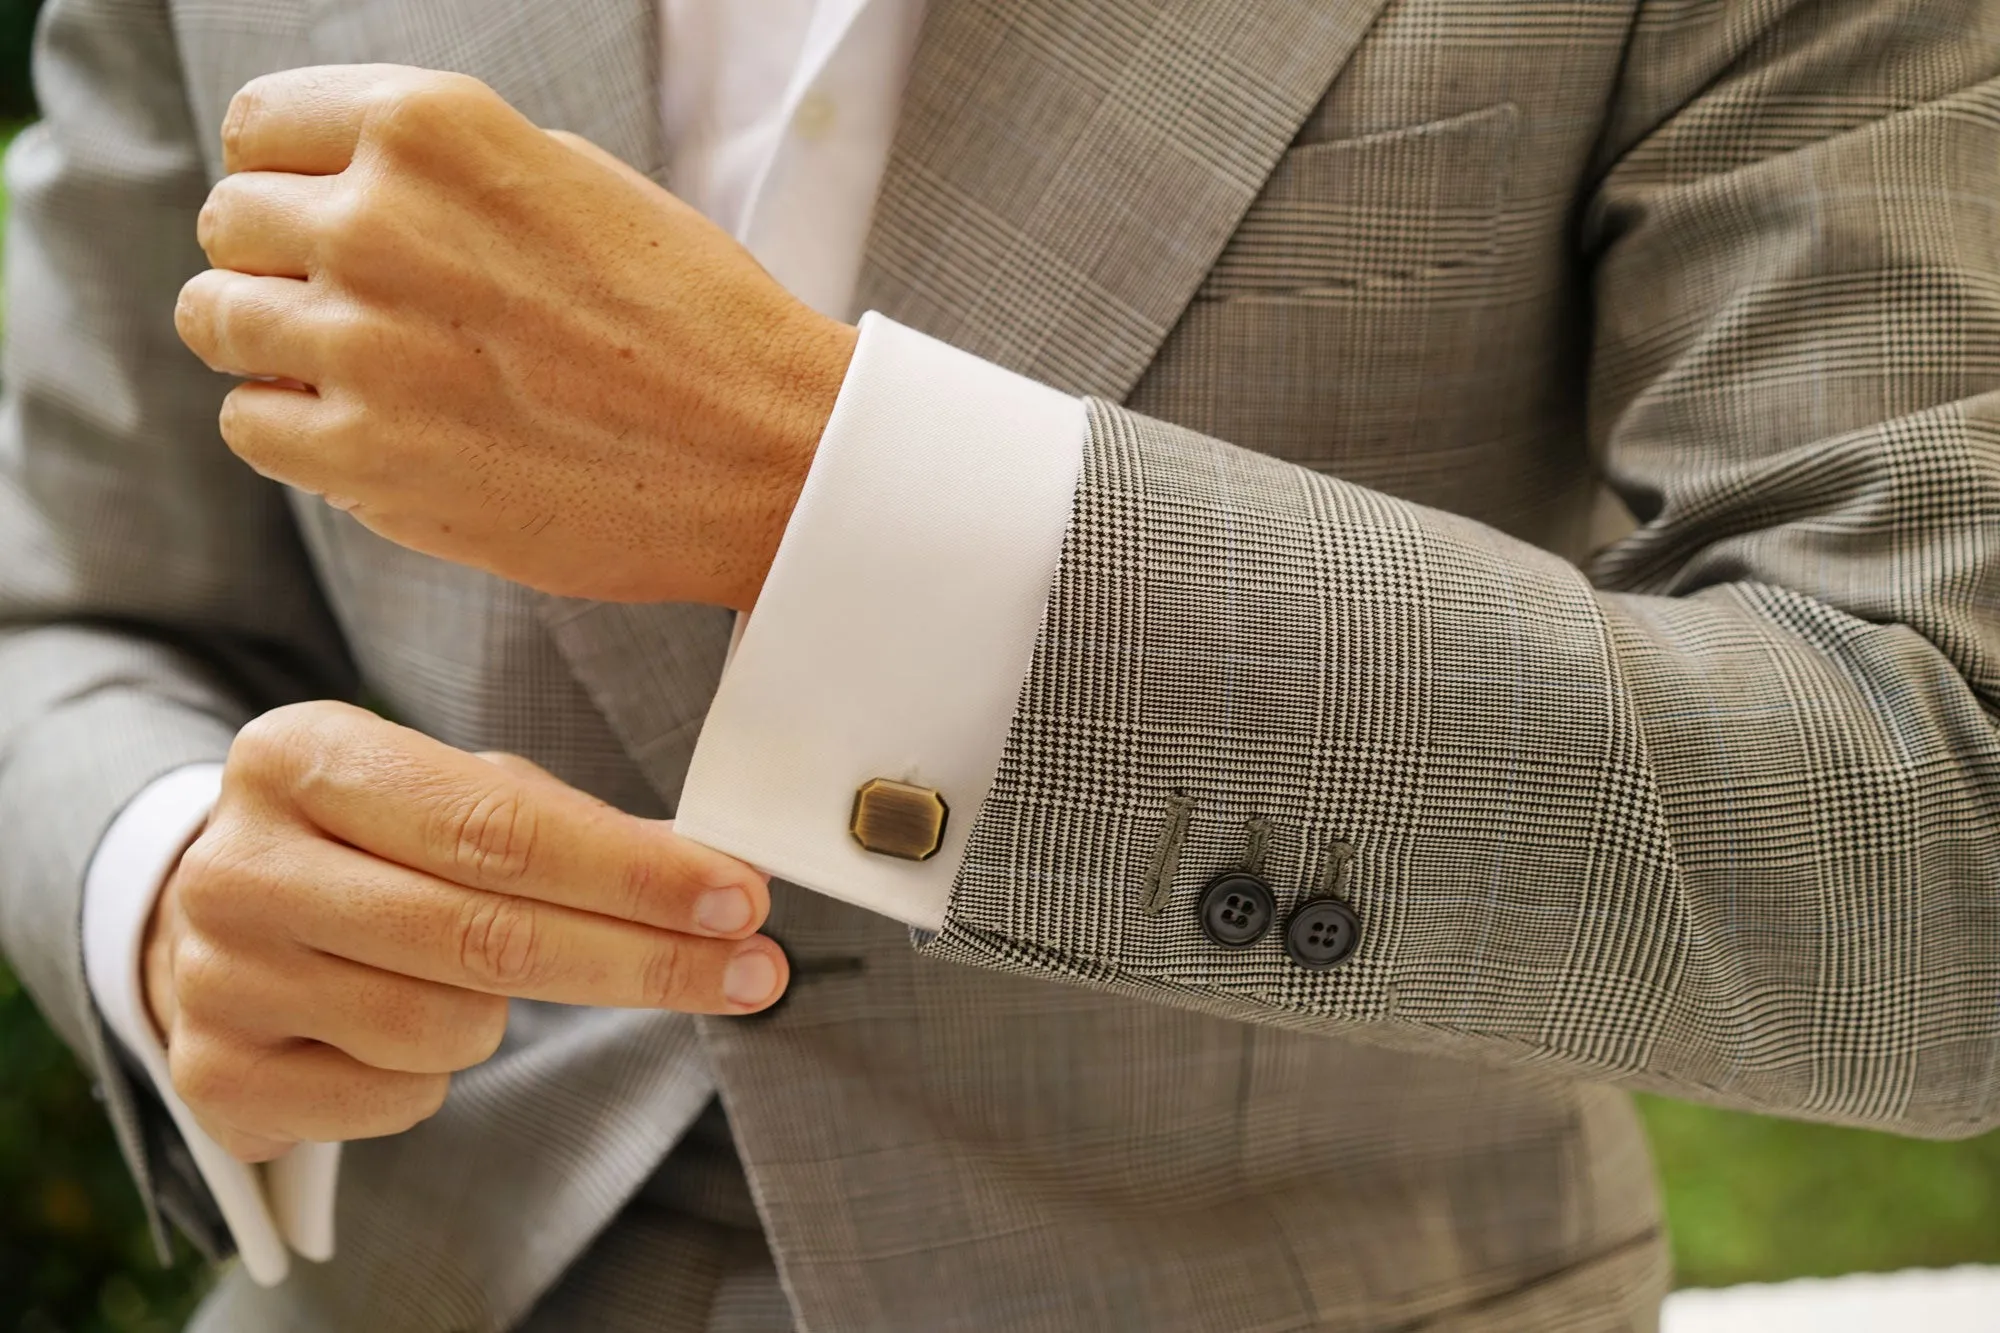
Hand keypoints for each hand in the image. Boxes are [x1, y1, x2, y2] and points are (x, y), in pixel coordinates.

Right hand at [140, 700, 787, 1161]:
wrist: (203, 916)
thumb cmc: (369, 844)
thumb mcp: (446, 794)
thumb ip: (574, 827)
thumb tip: (726, 881)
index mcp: (302, 757)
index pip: (497, 826)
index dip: (633, 874)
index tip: (742, 900)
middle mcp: (243, 865)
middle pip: (487, 935)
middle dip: (644, 959)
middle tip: (757, 971)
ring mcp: (218, 978)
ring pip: (448, 1027)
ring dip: (505, 1015)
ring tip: (474, 975)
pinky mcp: (216, 1079)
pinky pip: (400, 1097)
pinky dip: (433, 1072)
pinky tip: (398, 1025)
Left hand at [174, 65, 858, 609]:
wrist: (769, 452)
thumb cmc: (693, 316)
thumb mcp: (572, 180)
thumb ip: (442, 173)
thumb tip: (340, 190)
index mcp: (431, 128)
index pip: (260, 131)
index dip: (290, 181)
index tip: (327, 223)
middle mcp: (378, 222)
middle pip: (231, 226)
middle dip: (279, 263)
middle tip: (359, 310)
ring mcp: (363, 344)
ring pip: (218, 322)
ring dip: (273, 345)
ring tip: (363, 373)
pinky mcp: (366, 458)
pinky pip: (250, 423)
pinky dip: (293, 429)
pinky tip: (374, 432)